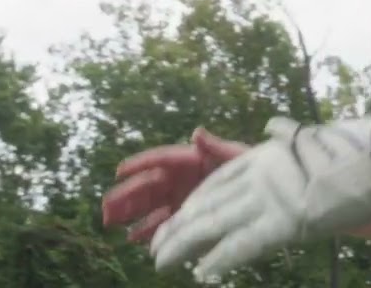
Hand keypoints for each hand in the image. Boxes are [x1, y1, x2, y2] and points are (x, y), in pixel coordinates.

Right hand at [102, 127, 250, 242]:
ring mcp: (182, 196)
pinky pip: (163, 221)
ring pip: (150, 204)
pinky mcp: (186, 213)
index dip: (140, 163)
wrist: (265, 188)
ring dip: (130, 213)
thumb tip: (197, 133)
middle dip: (127, 195)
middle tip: (106, 207)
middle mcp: (181, 177)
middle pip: (149, 185)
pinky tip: (132, 238)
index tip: (120, 170)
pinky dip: (148, 229)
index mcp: (191, 159)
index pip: (161, 159)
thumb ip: (217, 146)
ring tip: (110, 222)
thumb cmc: (251, 166)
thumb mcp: (237, 155)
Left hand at [148, 115, 370, 281]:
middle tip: (155, 246)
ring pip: (213, 222)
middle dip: (177, 226)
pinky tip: (202, 272)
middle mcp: (260, 172)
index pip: (216, 180)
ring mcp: (271, 196)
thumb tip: (273, 126)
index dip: (193, 203)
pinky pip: (243, 244)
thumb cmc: (357, 149)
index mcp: (265, 153)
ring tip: (162, 260)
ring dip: (183, 243)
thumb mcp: (311, 136)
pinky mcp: (287, 220)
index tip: (177, 218)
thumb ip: (286, 136)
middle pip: (206, 202)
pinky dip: (219, 259)